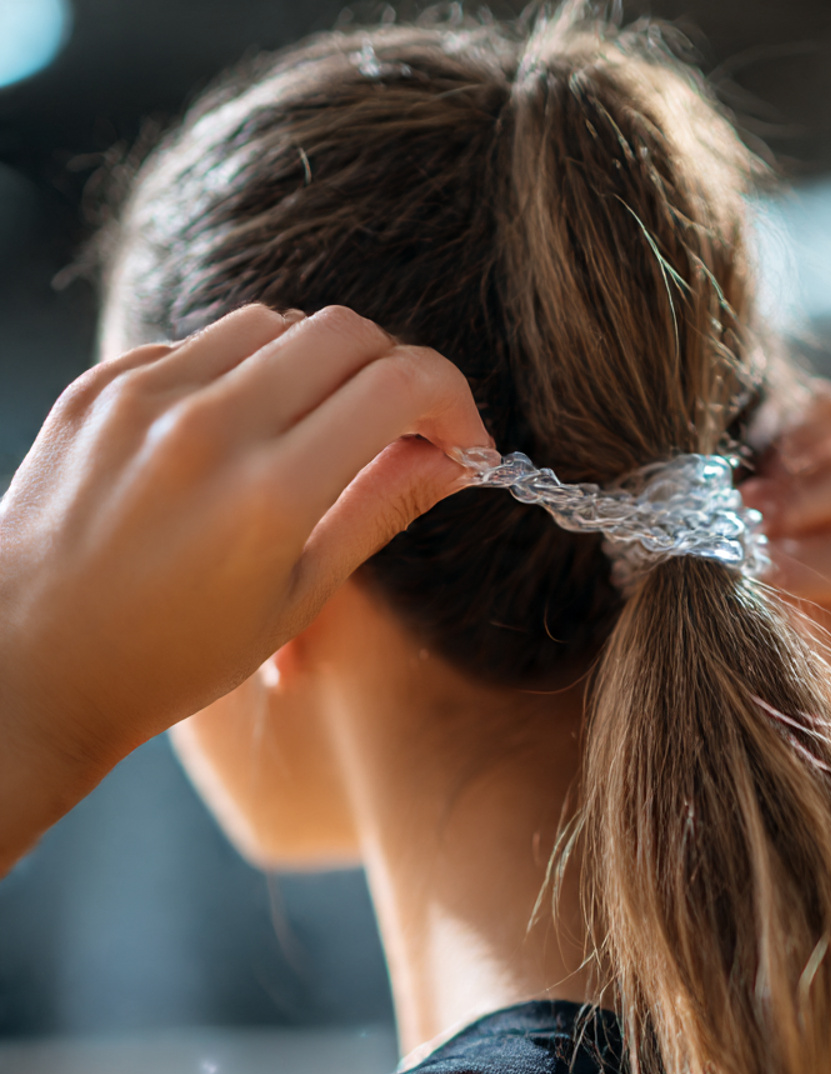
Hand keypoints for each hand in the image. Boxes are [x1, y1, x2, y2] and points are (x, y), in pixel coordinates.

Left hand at [0, 305, 489, 855]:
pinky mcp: (100, 387)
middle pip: (345, 332)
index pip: (398, 385)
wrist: (25, 665)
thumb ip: (379, 508)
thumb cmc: (168, 656)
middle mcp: (205, 426)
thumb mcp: (296, 597)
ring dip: (319, 365)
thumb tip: (451, 461)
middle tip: (403, 427)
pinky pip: (198, 347)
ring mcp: (143, 397)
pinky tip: (236, 438)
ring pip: (272, 324)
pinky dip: (242, 377)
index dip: (453, 402)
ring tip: (316, 431)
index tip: (460, 440)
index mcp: (269, 492)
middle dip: (397, 370)